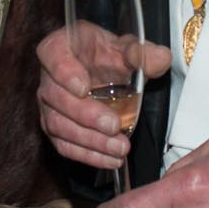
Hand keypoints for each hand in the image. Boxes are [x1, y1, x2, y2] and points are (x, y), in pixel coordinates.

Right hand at [36, 25, 171, 170]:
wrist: (104, 71)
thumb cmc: (109, 55)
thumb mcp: (128, 48)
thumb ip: (143, 52)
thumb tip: (160, 58)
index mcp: (60, 47)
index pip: (52, 54)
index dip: (64, 72)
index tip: (84, 87)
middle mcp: (48, 77)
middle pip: (56, 97)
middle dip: (86, 115)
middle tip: (113, 125)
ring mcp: (49, 106)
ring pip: (59, 125)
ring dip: (89, 140)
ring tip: (119, 147)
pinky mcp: (55, 129)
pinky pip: (64, 145)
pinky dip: (88, 155)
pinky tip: (111, 160)